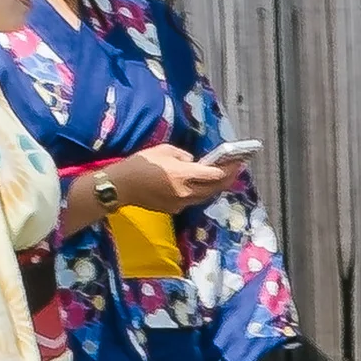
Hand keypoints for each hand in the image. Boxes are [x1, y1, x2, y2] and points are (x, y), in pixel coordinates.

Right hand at [105, 144, 234, 213]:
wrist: (122, 186)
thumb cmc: (141, 164)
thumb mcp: (165, 150)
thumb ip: (184, 155)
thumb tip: (194, 162)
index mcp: (184, 175)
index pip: (215, 175)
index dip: (229, 169)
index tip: (238, 162)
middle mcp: (186, 192)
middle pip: (215, 189)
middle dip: (227, 179)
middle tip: (235, 170)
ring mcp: (181, 203)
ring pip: (205, 197)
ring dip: (215, 188)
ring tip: (222, 177)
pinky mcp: (174, 209)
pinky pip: (193, 200)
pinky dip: (200, 192)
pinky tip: (201, 185)